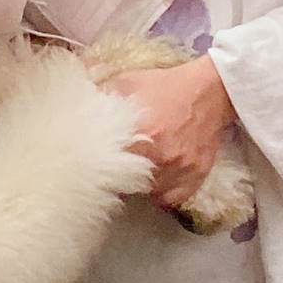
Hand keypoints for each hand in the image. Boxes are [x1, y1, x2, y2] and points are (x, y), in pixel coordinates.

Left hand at [107, 54, 234, 208]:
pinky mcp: (196, 179)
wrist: (210, 91)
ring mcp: (180, 171)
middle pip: (127, 182)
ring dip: (140, 185)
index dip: (97, 165)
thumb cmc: (165, 85)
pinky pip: (171, 200)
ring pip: (149, 193)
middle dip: (118, 175)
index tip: (92, 163)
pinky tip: (155, 179)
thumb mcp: (127, 81)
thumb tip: (72, 103)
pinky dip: (161, 193)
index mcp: (140, 134)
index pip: (107, 165)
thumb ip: (99, 94)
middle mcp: (161, 158)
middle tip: (113, 166)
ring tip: (136, 170)